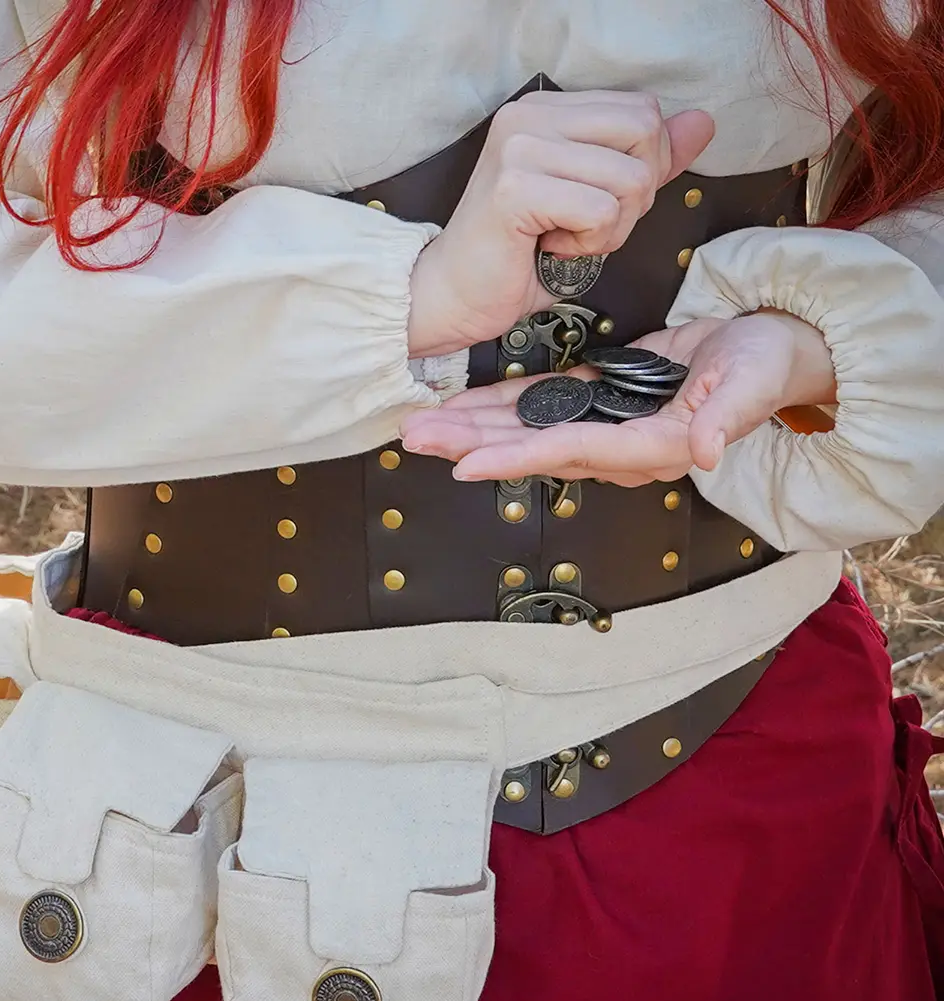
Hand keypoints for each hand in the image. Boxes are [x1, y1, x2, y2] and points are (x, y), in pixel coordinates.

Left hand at [399, 311, 836, 485]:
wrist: (770, 351)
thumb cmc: (765, 366)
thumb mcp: (752, 382)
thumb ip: (726, 417)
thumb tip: (703, 453)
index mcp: (648, 446)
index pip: (571, 452)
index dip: (517, 459)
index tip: (465, 464)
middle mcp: (615, 445)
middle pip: (531, 448)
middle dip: (471, 445)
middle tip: (414, 438)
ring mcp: (601, 424)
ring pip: (525, 430)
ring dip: (472, 428)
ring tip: (419, 426)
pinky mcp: (596, 398)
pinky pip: (538, 407)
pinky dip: (497, 406)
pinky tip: (460, 407)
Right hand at [406, 93, 714, 357]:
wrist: (454, 297)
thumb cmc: (516, 257)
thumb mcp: (593, 202)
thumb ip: (645, 162)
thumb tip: (702, 124)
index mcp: (547, 109)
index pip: (642, 112)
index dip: (644, 168)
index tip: (599, 206)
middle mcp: (530, 115)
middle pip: (645, 133)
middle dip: (636, 195)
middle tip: (589, 227)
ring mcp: (520, 148)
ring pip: (629, 179)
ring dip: (611, 228)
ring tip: (567, 241)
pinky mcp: (515, 189)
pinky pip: (601, 212)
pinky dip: (589, 245)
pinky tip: (551, 250)